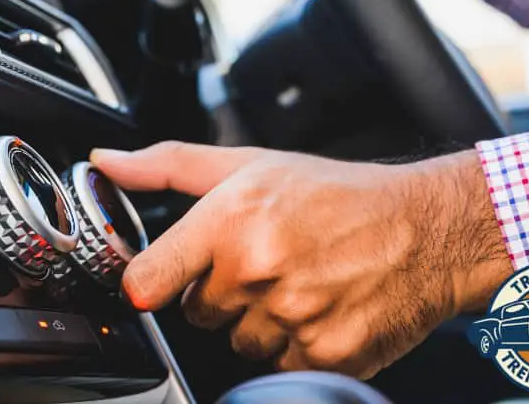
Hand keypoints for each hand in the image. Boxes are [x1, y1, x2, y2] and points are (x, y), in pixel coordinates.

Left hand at [91, 143, 510, 377]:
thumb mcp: (249, 164)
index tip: (160, 278)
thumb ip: (167, 166)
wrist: (422, 230)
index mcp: (231, 221)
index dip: (151, 281)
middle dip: (221, 290)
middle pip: (196, 312)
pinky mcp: (322, 357)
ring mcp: (290, 319)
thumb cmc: (334, 194)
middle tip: (264, 259)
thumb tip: (106, 164)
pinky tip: (318, 306)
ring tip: (297, 280)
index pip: (146, 281)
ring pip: (238, 342)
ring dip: (259, 320)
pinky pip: (278, 364)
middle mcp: (256, 271)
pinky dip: (293, 345)